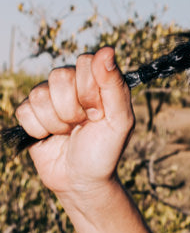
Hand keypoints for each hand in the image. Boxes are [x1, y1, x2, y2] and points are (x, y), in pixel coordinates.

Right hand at [15, 47, 134, 201]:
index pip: (85, 62)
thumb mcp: (120, 121)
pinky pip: (24, 111)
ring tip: (68, 133)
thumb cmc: (105, 152)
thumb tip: (107, 50)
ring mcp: (50, 99)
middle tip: (83, 124)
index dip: (89, 88)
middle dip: (73, 109)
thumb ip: (115, 86)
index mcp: (97, 82)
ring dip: (56, 122)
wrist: (82, 182)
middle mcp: (72, 85)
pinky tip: (51, 137)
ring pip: (39, 94)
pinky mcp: (31, 114)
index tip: (98, 111)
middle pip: (59, 76)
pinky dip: (39, 130)